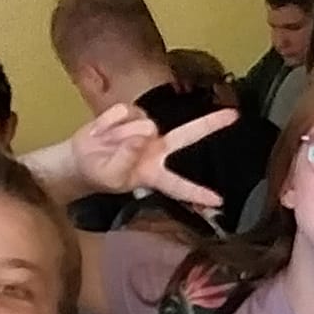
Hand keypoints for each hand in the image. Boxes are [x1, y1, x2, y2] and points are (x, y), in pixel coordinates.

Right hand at [67, 102, 235, 209]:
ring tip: (107, 144)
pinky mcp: (131, 113)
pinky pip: (124, 111)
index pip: (179, 185)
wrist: (78, 159)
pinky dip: (109, 121)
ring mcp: (146, 129)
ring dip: (120, 134)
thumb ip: (126, 160)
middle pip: (188, 135)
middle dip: (210, 124)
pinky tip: (103, 132)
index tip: (219, 202)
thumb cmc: (99, 174)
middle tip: (234, 115)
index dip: (197, 194)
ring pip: (142, 124)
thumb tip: (142, 136)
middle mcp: (157, 149)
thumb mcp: (111, 177)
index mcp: (155, 174)